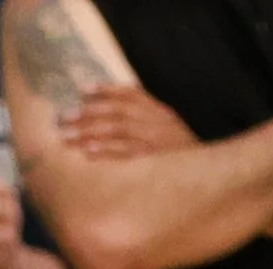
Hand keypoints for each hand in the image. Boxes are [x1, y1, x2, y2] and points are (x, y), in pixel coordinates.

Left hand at [60, 85, 197, 160]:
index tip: (83, 90)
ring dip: (90, 132)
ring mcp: (156, 141)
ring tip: (67, 136)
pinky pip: (127, 154)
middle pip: (119, 111)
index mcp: (161, 112)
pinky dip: (106, 151)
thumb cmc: (180, 155)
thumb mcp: (168, 129)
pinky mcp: (154, 161)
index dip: (107, 90)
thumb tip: (113, 113)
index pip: (132, 94)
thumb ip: (146, 119)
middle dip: (90, 112)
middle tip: (64, 117)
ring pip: (119, 130)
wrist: (208, 175)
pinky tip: (87, 152)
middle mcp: (158, 122)